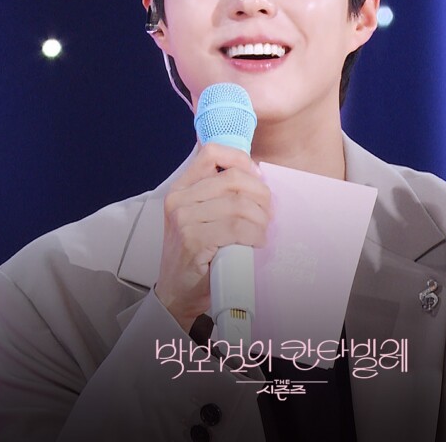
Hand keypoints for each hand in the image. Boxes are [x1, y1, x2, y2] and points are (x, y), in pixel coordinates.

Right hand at [155, 143, 271, 332]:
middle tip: (268, 212)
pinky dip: (254, 234)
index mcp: (181, 188)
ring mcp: (184, 219)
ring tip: (262, 231)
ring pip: (239, 204)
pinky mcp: (193, 240)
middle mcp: (179, 199)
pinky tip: (257, 242)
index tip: (257, 177)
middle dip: (260, 194)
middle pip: (233, 179)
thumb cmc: (197, 254)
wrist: (177, 293)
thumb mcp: (201, 216)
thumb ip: (219, 195)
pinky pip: (237, 228)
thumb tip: (258, 176)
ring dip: (260, 219)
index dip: (240, 159)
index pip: (212, 153)